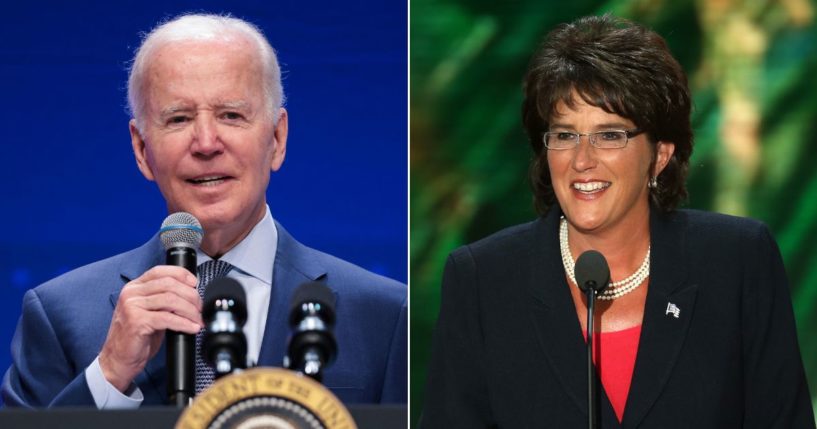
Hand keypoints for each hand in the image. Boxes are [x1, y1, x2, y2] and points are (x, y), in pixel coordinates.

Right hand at [98, 265, 200, 391]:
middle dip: (191, 296)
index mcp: (135, 287)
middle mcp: (131, 293)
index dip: (181, 274)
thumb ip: (164, 300)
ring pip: (171, 300)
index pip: (160, 271)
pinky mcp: (136, 322)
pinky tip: (192, 328)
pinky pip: (167, 318)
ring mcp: (132, 307)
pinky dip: (184, 323)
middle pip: (170, 284)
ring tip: (198, 320)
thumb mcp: (151, 312)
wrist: (118, 359)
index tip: (195, 284)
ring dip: (190, 311)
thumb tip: (191, 294)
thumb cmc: (137, 337)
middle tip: (200, 308)